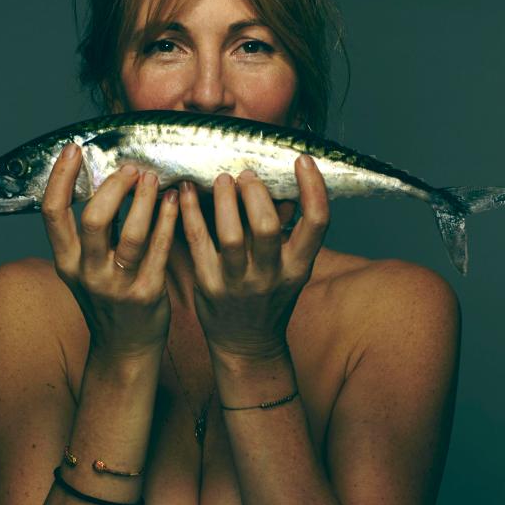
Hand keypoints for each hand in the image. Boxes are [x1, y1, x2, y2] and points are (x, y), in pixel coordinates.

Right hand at [41, 145, 179, 356]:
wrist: (125, 349)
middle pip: (94, 219)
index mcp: (66, 262)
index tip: (74, 150)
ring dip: (145, 199)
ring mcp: (117, 286)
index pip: (52, 213)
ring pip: (132, 233)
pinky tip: (175, 200)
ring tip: (153, 178)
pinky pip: (160, 249)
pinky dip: (168, 219)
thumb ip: (86, 234)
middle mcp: (87, 274)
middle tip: (130, 169)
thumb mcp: (83, 269)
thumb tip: (99, 180)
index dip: (61, 178)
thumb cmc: (107, 300)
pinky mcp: (148, 293)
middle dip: (114, 186)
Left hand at [178, 155, 329, 360]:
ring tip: (222, 179)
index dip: (313, 187)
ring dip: (225, 199)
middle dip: (255, 192)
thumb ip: (288, 232)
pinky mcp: (207, 284)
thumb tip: (283, 187)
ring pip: (230, 234)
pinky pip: (197, 241)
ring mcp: (237, 283)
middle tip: (246, 175)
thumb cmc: (270, 298)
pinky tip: (187, 191)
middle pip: (266, 226)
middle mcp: (271, 275)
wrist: (246, 344)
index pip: (317, 223)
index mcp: (298, 267)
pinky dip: (190, 212)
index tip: (303, 160)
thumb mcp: (291, 269)